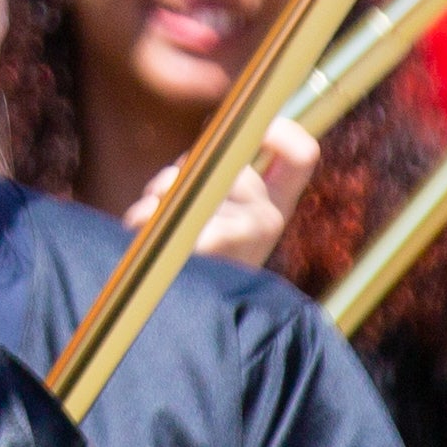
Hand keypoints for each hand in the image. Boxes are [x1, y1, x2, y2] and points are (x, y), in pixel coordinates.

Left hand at [120, 111, 323, 270]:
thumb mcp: (222, 216)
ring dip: (157, 194)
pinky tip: (145, 241)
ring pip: (184, 175)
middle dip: (183, 168)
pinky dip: (143, 215)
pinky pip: (162, 203)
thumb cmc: (194, 264)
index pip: (303, 153)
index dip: (277, 127)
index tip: (245, 127)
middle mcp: (269, 219)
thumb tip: (223, 124)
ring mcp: (245, 231)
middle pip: (222, 156)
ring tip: (158, 228)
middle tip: (170, 200)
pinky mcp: (211, 243)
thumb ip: (226, 175)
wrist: (180, 322)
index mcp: (275, 209)